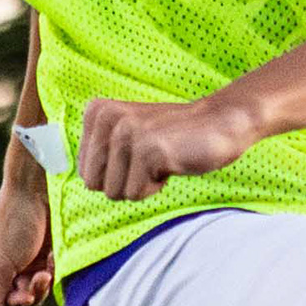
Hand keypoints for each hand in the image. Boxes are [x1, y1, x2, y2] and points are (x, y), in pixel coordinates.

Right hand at [0, 163, 55, 305]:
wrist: (39, 187)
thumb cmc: (15, 224)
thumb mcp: (1, 265)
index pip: (2, 301)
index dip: (16, 301)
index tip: (26, 292)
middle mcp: (7, 264)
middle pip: (23, 297)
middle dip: (33, 290)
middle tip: (40, 275)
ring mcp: (29, 257)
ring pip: (40, 287)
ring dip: (45, 280)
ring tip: (47, 265)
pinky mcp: (49, 250)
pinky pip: (54, 272)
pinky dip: (55, 267)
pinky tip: (54, 255)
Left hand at [76, 94, 256, 202]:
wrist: (221, 122)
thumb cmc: (176, 136)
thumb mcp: (129, 136)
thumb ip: (102, 152)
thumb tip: (84, 182)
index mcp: (97, 113)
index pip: (86, 173)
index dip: (116, 174)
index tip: (140, 154)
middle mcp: (107, 119)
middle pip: (95, 184)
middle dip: (125, 182)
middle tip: (150, 160)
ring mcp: (127, 133)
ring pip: (115, 192)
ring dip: (143, 184)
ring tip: (162, 159)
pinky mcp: (147, 150)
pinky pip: (136, 193)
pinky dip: (156, 186)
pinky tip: (172, 163)